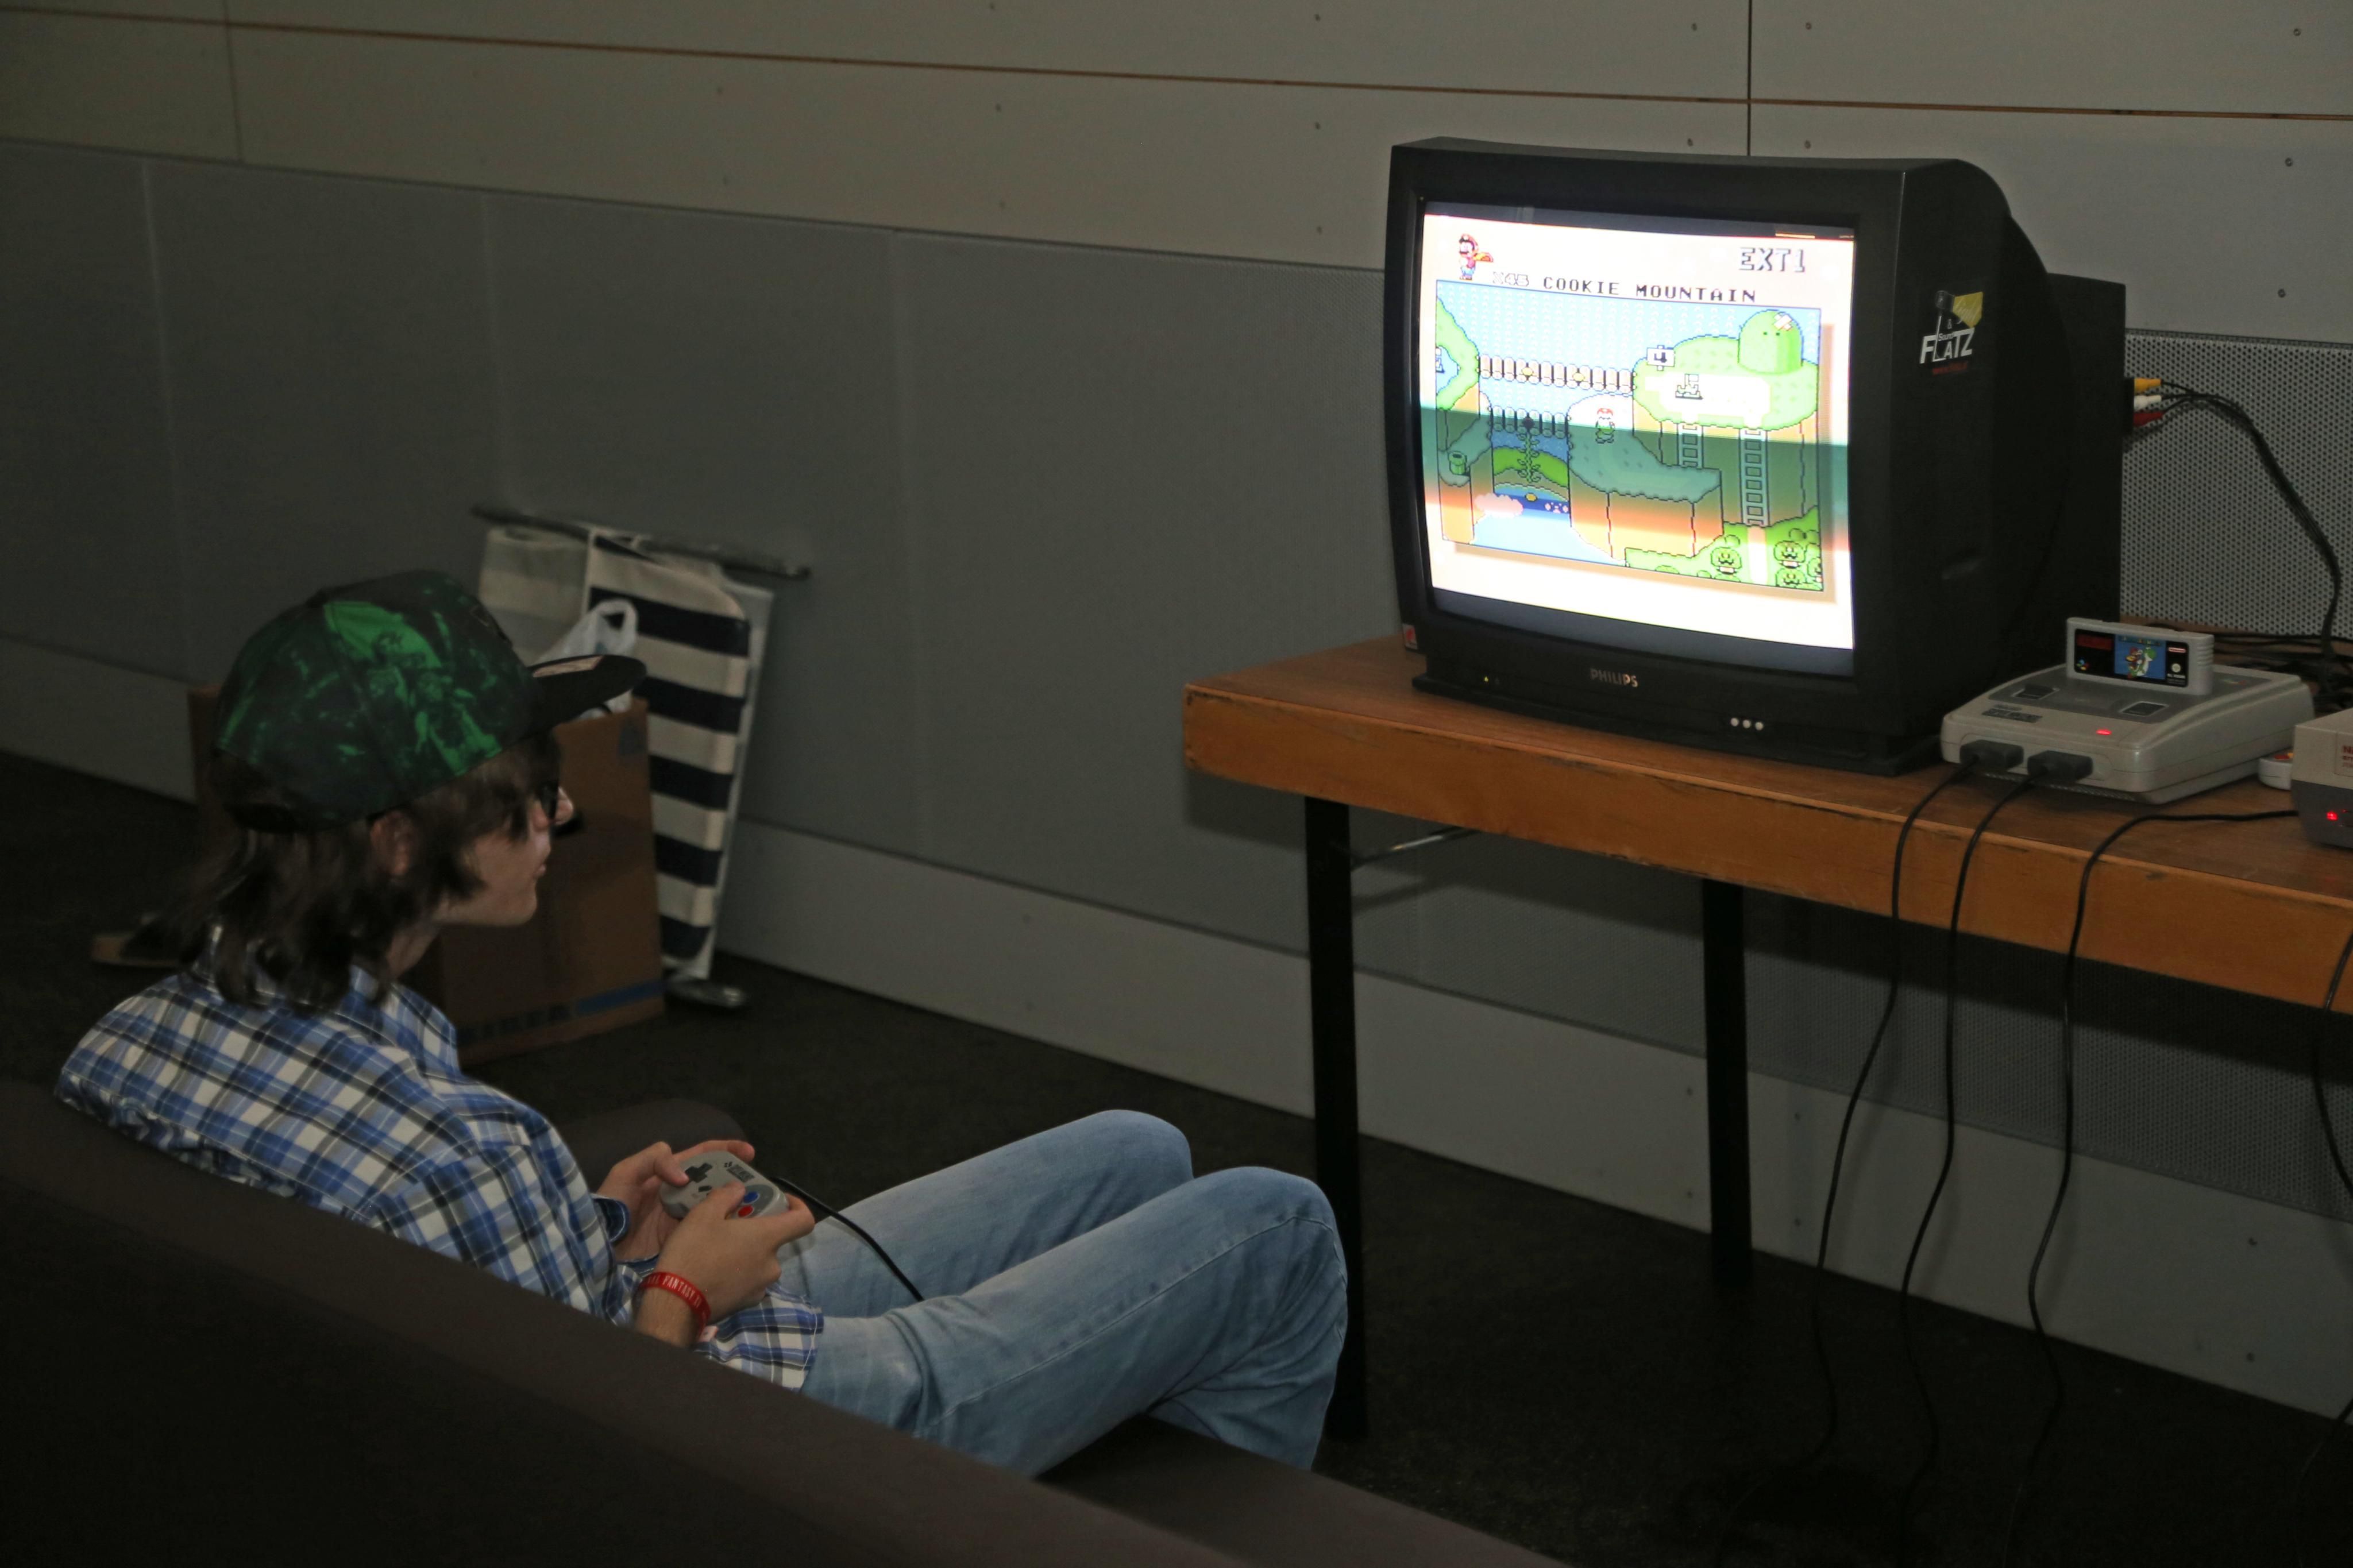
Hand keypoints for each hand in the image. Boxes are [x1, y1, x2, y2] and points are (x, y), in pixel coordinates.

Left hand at [597, 1138, 756, 1261]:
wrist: (597, 1247)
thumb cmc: (609, 1205)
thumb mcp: (624, 1173)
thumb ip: (653, 1160)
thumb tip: (684, 1176)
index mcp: (667, 1172)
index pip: (703, 1155)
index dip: (727, 1150)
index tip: (750, 1153)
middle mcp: (679, 1193)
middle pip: (715, 1181)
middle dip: (738, 1180)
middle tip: (759, 1187)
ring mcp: (681, 1216)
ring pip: (715, 1205)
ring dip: (734, 1204)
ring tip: (756, 1207)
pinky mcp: (682, 1238)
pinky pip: (706, 1229)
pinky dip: (722, 1227)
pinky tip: (738, 1228)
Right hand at [652, 1182, 814, 1321]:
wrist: (676, 1303)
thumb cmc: (694, 1252)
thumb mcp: (703, 1215)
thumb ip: (725, 1196)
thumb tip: (739, 1189)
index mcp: (768, 1239)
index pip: (804, 1221)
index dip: (798, 1206)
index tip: (781, 1201)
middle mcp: (772, 1264)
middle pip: (775, 1241)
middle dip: (756, 1231)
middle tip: (731, 1224)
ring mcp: (760, 1287)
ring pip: (760, 1262)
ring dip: (746, 1252)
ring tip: (717, 1247)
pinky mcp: (746, 1304)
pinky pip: (748, 1281)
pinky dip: (738, 1272)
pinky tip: (714, 1270)